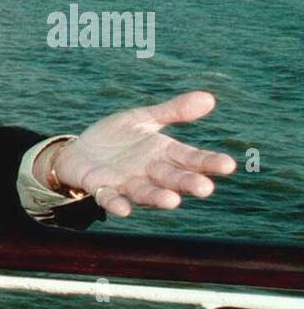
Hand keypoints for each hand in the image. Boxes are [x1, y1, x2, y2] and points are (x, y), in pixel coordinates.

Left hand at [50, 91, 236, 217]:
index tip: (228, 165)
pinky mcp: (100, 187)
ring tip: (172, 202)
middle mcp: (149, 172)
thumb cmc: (117, 137)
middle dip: (188, 183)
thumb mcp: (144, 118)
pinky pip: (109, 198)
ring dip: (157, 198)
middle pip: (172, 179)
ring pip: (145, 192)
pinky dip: (116, 203)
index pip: (191, 158)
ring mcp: (126, 182)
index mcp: (163, 153)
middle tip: (205, 188)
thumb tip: (209, 98)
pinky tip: (124, 209)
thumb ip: (173, 111)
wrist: (80, 150)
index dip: (208, 162)